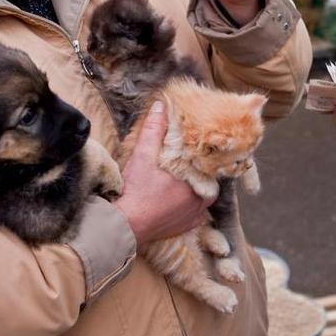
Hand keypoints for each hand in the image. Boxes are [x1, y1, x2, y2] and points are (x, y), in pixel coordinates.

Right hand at [114, 101, 214, 245]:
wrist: (124, 225)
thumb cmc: (136, 191)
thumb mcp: (143, 156)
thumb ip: (154, 131)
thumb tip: (161, 107)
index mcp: (194, 182)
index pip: (210, 168)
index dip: (204, 160)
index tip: (197, 155)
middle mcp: (198, 202)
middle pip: (209, 184)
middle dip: (201, 176)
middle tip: (190, 168)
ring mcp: (192, 217)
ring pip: (204, 201)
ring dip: (197, 193)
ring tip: (186, 183)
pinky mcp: (183, 229)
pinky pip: (196, 218)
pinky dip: (191, 211)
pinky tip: (182, 204)